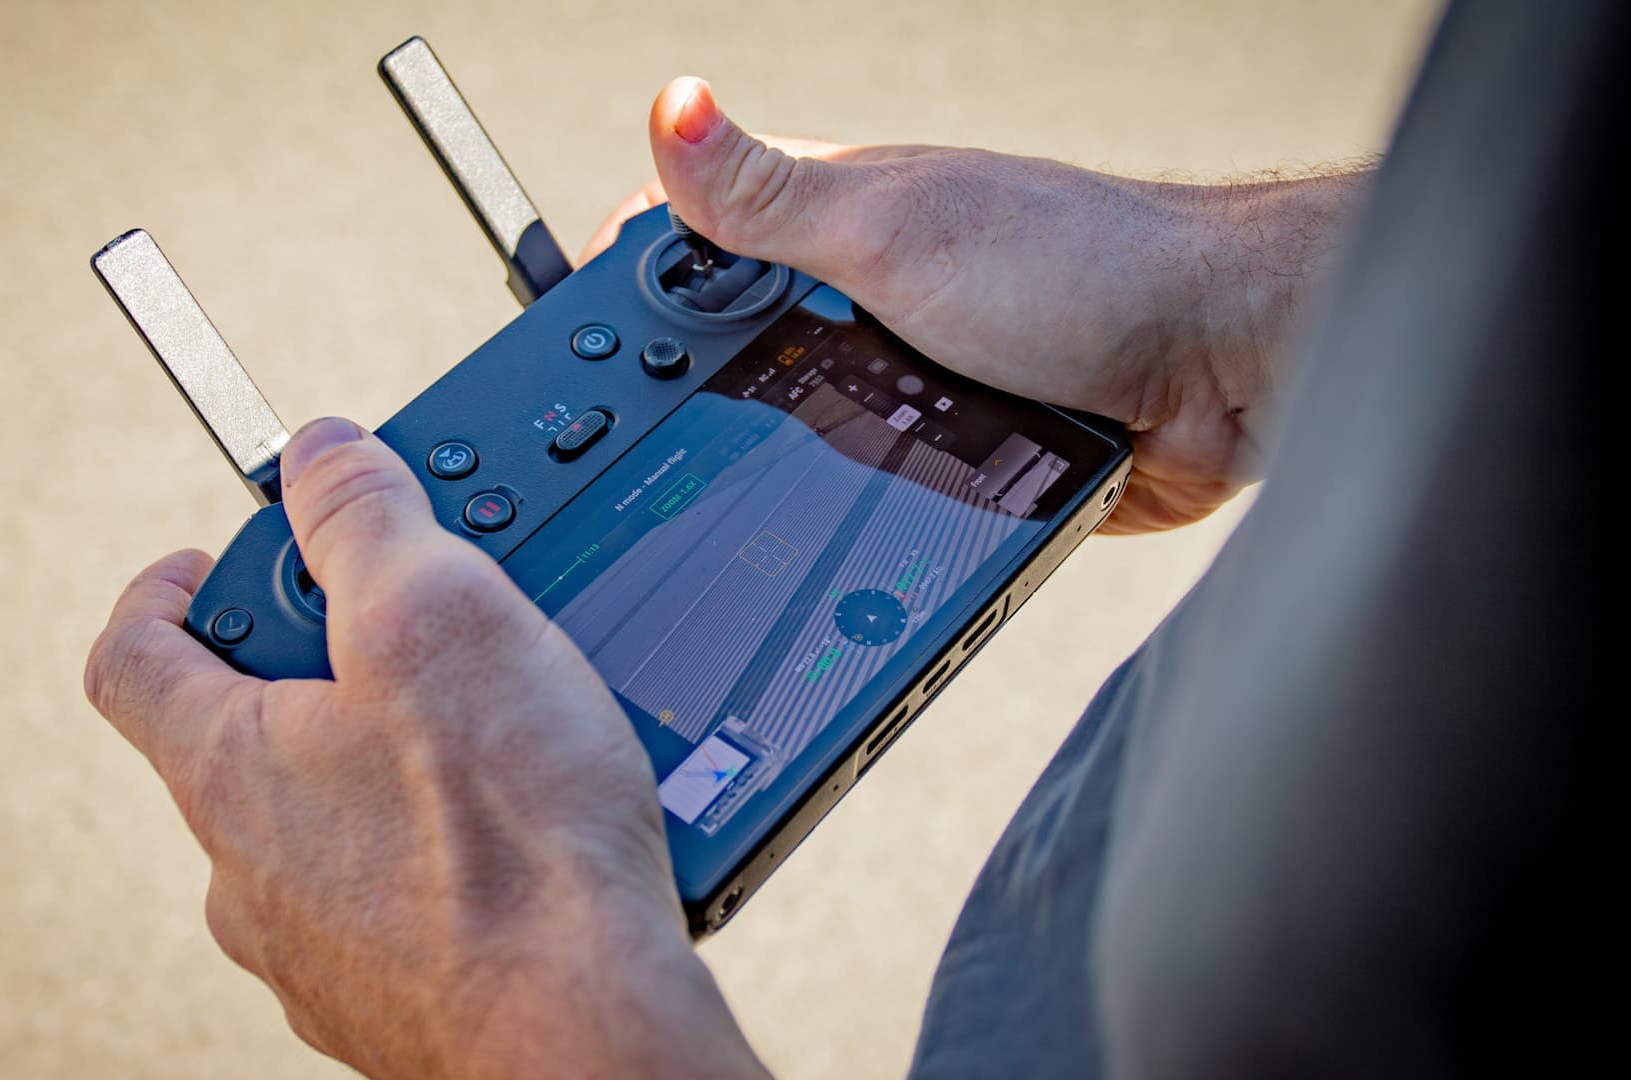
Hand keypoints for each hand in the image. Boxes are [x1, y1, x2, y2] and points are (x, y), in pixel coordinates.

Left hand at [85, 418, 764, 1077]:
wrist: (585, 1033)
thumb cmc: (509, 846)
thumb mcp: (435, 615)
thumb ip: (364, 519)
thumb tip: (320, 456)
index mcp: (228, 768)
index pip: (134, 655)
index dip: (164, 587)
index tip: (204, 563)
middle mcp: (251, 871)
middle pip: (247, 733)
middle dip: (323, 665)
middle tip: (414, 633)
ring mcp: (319, 945)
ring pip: (330, 817)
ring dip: (390, 757)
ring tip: (495, 731)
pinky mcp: (395, 994)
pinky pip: (398, 890)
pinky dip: (440, 843)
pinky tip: (523, 829)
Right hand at [584, 78, 1367, 531]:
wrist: (1221, 370)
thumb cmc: (1089, 273)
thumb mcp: (896, 233)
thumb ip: (774, 197)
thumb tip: (669, 110)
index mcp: (841, 215)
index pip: (699, 226)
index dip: (632, 267)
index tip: (566, 322)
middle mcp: (873, 285)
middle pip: (738, 333)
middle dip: (686, 382)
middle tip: (628, 440)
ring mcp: (916, 364)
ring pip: (804, 413)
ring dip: (771, 448)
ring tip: (711, 493)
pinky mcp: (962, 439)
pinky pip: (876, 472)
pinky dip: (850, 491)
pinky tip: (826, 518)